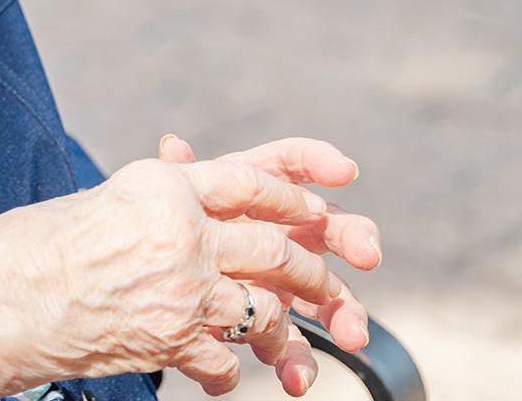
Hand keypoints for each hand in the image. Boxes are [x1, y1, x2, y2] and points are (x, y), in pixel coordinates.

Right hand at [0, 135, 375, 397]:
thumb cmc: (23, 253)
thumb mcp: (98, 204)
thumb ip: (154, 200)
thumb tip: (186, 185)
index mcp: (162, 184)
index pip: (255, 175)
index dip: (306, 178)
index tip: (344, 182)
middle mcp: (181, 228)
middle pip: (278, 244)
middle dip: (318, 272)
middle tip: (341, 292)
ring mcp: (180, 287)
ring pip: (267, 305)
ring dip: (288, 333)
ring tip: (295, 355)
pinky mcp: (169, 340)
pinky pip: (226, 360)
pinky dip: (228, 373)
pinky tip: (220, 377)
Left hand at [159, 133, 383, 397]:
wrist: (153, 295)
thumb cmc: (167, 237)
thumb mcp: (169, 209)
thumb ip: (177, 179)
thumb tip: (172, 144)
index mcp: (256, 194)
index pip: (293, 164)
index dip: (319, 161)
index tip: (345, 171)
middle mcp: (282, 232)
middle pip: (329, 227)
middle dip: (354, 237)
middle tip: (367, 254)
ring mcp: (285, 280)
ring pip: (328, 292)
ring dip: (344, 311)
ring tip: (352, 335)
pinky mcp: (274, 326)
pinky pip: (294, 343)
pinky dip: (300, 363)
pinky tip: (297, 378)